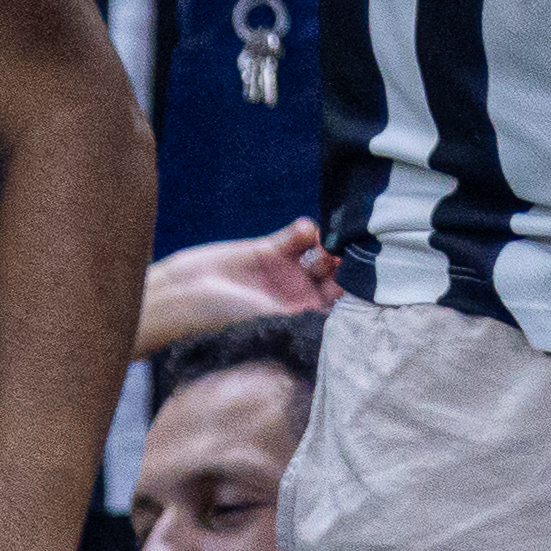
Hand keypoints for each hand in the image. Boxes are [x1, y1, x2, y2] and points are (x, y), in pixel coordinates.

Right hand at [138, 218, 337, 350]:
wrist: (181, 296)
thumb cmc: (222, 320)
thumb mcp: (269, 321)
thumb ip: (303, 313)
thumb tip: (341, 316)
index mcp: (301, 320)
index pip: (341, 307)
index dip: (356, 293)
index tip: (369, 278)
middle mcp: (298, 297)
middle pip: (337, 278)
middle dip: (348, 266)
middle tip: (351, 255)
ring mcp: (285, 272)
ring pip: (322, 254)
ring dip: (330, 246)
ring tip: (326, 243)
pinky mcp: (269, 250)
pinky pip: (297, 237)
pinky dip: (305, 231)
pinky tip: (303, 229)